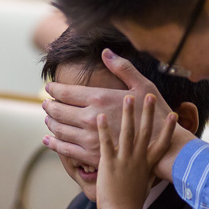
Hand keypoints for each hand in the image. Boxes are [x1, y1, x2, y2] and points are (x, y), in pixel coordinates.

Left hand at [43, 49, 182, 168]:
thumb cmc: (155, 114)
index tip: (49, 87)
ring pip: (59, 130)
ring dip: (50, 123)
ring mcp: (89, 138)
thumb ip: (122, 67)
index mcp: (99, 98)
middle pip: (58, 110)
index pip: (66, 92)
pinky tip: (49, 140)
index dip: (54, 89)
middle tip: (45, 103)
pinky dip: (54, 144)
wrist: (163, 148)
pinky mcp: (91, 156)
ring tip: (48, 119)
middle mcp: (90, 118)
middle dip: (49, 106)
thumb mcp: (142, 85)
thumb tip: (106, 52)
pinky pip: (65, 149)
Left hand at [96, 94, 177, 208]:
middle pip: (146, 131)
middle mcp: (138, 159)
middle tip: (151, 97)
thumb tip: (151, 168)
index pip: (162, 143)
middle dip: (148, 113)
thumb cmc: (132, 202)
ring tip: (128, 98)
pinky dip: (104, 129)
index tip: (174, 115)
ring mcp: (125, 160)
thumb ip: (146, 172)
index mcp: (148, 163)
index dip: (169, 129)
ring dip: (128, 114)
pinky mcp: (109, 164)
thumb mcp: (144, 184)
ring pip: (128, 132)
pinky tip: (99, 116)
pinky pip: (107, 143)